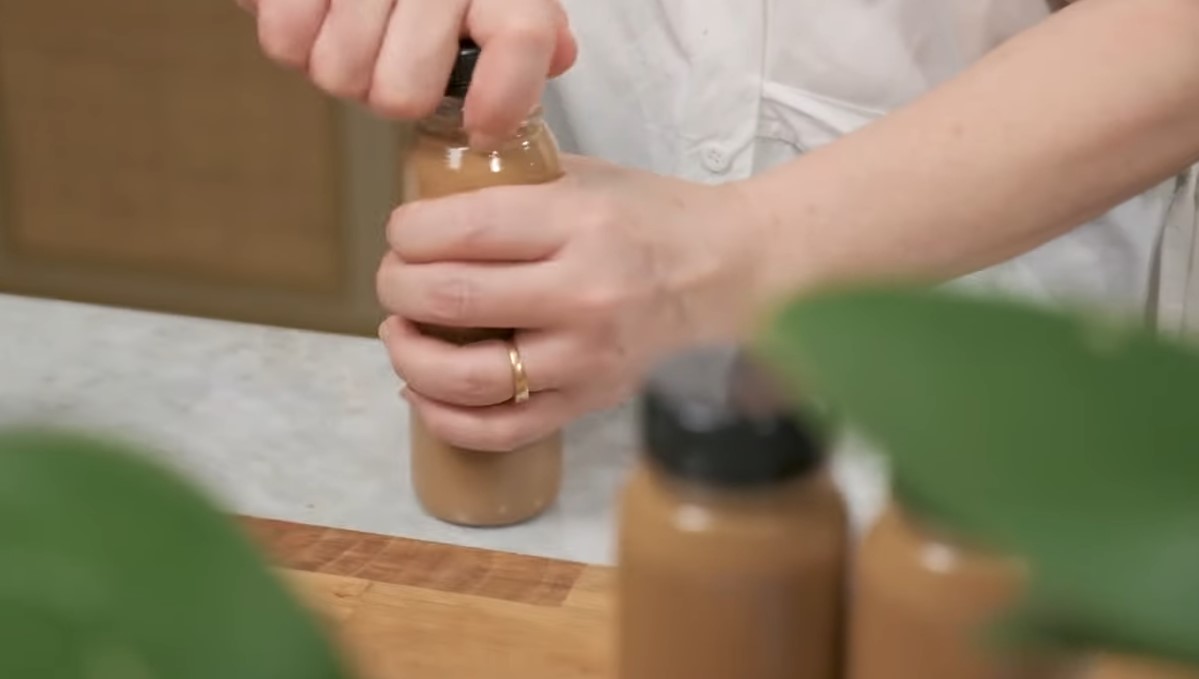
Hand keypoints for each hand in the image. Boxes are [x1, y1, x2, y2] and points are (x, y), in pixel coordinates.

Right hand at [237, 0, 576, 145]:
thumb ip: (529, 24)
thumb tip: (559, 54)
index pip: (518, 39)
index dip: (500, 102)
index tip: (482, 126)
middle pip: (402, 94)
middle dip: (395, 96)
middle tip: (398, 65)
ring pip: (340, 75)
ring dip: (346, 72)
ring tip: (360, 36)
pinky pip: (286, 43)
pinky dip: (296, 44)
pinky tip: (320, 18)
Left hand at [376, 156, 760, 450]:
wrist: (730, 274)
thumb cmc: (655, 219)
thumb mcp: (587, 178)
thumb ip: (512, 185)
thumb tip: (429, 201)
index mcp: (580, 225)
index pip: (461, 230)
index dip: (406, 232)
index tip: (402, 232)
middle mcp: (583, 295)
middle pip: (450, 298)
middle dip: (397, 287)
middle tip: (396, 278)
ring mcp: (585, 358)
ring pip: (465, 377)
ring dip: (409, 355)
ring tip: (401, 333)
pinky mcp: (589, 401)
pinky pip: (500, 430)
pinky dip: (444, 417)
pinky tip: (423, 391)